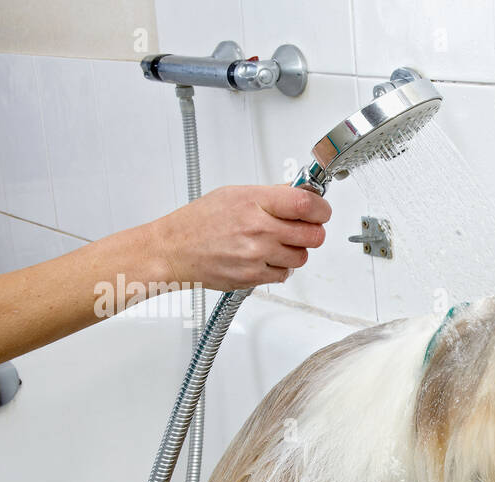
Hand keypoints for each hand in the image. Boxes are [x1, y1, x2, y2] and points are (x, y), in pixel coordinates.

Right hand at [146, 185, 331, 290]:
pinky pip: (285, 274)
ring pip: (302, 257)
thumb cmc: (199, 221)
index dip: (322, 208)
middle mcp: (257, 229)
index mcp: (253, 202)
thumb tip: (301, 192)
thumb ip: (271, 194)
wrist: (172, 250)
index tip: (322, 210)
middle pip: (313, 235)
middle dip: (313, 231)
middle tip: (305, 228)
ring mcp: (256, 255)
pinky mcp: (253, 277)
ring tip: (277, 243)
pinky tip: (265, 258)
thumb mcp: (234, 194)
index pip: (306, 204)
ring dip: (296, 251)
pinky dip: (280, 268)